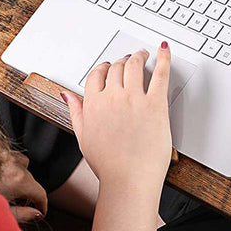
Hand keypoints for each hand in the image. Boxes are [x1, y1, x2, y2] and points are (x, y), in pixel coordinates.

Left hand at [0, 150, 47, 221]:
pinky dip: (9, 163)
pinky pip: (10, 155)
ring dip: (20, 176)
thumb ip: (22, 215)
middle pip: (31, 181)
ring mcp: (4, 155)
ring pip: (23, 165)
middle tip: (16, 205)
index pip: (41, 194)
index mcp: (18, 181)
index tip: (40, 212)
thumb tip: (37, 214)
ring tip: (7, 188)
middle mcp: (14, 165)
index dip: (42, 205)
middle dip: (28, 193)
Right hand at [62, 43, 171, 192]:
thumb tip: (67, 95)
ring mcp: (134, 99)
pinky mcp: (155, 104)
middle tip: (129, 59)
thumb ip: (75, 111)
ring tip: (144, 54)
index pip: (97, 74)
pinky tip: (164, 50)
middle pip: (116, 67)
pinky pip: (160, 74)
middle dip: (122, 61)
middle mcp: (113, 97)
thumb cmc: (108, 165)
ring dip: (139, 55)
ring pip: (135, 65)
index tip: (109, 66)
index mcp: (93, 104)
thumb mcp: (83, 137)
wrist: (128, 180)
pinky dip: (163, 58)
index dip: (104, 67)